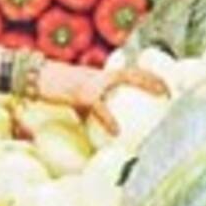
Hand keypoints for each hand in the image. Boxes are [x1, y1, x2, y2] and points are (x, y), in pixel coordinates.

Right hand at [50, 64, 168, 133]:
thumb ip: (92, 109)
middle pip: (134, 73)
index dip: (149, 78)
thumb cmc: (54, 90)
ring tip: (160, 96)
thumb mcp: (76, 99)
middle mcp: (100, 75)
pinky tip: (117, 132)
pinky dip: (109, 120)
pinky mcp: (82, 94)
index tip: (165, 89)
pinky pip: (100, 108)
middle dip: (154, 80)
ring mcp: (93, 82)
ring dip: (145, 85)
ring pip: (125, 79)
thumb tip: (105, 132)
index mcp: (100, 76)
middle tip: (170, 93)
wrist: (35, 78)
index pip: (130, 73)